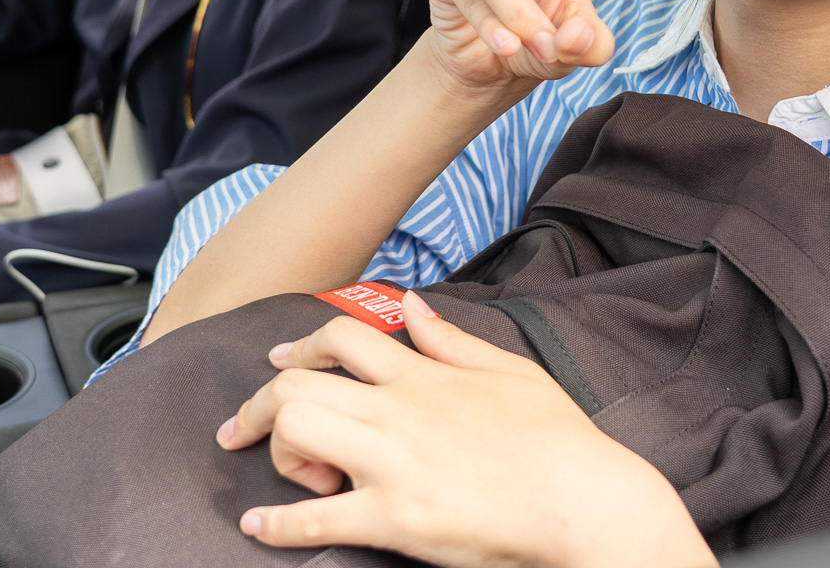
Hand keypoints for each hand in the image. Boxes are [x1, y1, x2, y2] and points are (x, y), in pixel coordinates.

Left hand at [219, 292, 714, 567]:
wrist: (585, 500)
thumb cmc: (558, 440)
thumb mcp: (510, 370)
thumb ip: (451, 338)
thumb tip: (413, 304)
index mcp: (424, 376)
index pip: (341, 338)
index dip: (298, 348)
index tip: (277, 365)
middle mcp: (399, 411)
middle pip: (298, 385)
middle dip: (262, 404)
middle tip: (245, 429)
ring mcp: (394, 463)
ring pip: (298, 433)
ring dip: (279, 455)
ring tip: (297, 478)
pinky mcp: (395, 518)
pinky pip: (315, 517)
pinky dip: (277, 524)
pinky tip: (259, 526)